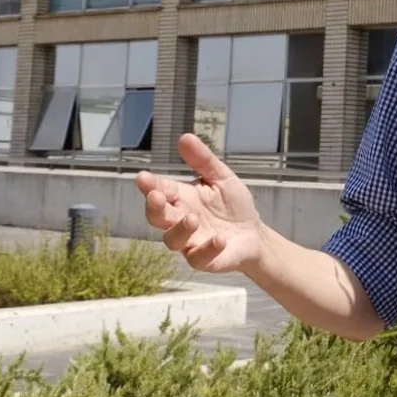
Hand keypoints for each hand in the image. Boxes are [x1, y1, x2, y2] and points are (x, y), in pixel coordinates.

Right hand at [136, 134, 266, 273]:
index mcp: (181, 198)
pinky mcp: (205, 260)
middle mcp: (179, 221)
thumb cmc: (233, 205)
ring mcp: (190, 242)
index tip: (143, 177)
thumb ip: (203, 160)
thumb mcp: (221, 178)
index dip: (150, 185)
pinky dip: (208, 248)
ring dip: (180, 229)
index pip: (160, 190)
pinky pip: (199, 258)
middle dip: (154, 207)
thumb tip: (184, 136)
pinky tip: (219, 239)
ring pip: (172, 240)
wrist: (254, 235)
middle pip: (157, 217)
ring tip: (192, 218)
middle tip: (156, 196)